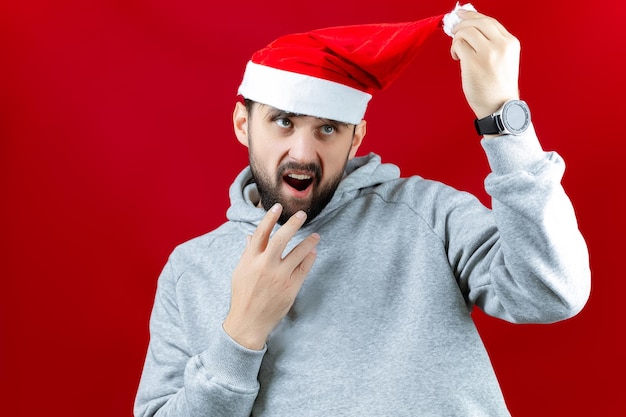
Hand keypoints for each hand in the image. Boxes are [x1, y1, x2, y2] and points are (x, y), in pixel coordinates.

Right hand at [223, 203, 319, 349]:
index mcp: (251, 260)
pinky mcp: (291, 287)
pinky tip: (313, 252)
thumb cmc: (243, 296)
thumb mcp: (240, 272)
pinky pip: (304, 268)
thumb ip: (248, 253)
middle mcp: (265, 266)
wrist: (248, 322)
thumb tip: (251, 236)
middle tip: (302, 215)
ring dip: (308, 242)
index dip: (270, 218)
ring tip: (316, 235)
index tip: (278, 207)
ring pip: (298, 253)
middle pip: (281, 238)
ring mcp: (279, 276)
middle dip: (293, 224)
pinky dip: (309, 258)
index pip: (261, 233)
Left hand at [450, 10, 520, 118]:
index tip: (461, 16)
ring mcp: (487, 53)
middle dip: (461, 24)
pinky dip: (454, 48)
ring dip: (457, 39)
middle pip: (477, 22)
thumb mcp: (504, 59)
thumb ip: (492, 43)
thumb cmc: (498, 86)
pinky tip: (456, 57)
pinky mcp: (473, 62)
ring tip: (457, 51)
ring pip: (466, 31)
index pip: (489, 21)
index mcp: (510, 43)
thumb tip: (469, 27)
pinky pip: (458, 45)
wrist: (499, 107)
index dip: (472, 17)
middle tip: (454, 31)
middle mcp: (501, 45)